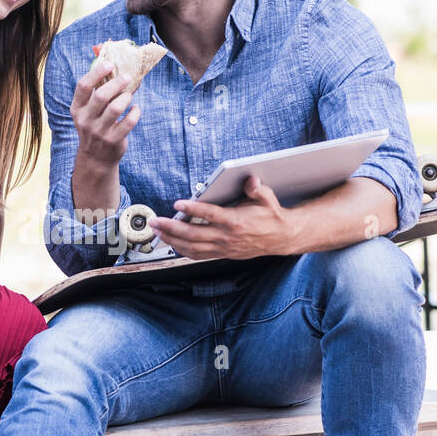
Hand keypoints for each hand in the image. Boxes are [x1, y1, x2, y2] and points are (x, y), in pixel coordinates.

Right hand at [70, 59, 139, 167]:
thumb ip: (98, 90)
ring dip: (127, 97)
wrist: (96, 157)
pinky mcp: (113, 140)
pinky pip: (129, 121)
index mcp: (77, 109)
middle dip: (117, 83)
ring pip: (116, 108)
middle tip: (127, 77)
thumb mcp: (89, 111)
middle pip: (101, 96)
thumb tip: (118, 67)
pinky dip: (135, 112)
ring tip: (129, 96)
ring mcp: (99, 132)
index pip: (83, 86)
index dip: (97, 72)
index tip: (110, 64)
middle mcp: (85, 120)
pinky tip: (135, 109)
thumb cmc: (95, 126)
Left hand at [150, 175, 294, 259]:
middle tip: (155, 220)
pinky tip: (171, 243)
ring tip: (157, 231)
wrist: (281, 238)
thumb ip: (257, 189)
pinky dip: (182, 250)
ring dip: (172, 239)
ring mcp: (223, 248)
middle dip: (171, 227)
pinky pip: (198, 255)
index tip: (178, 203)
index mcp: (236, 221)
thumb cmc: (271, 216)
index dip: (192, 209)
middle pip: (193, 234)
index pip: (210, 214)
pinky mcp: (222, 254)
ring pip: (192, 247)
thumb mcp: (267, 198)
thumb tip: (250, 180)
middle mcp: (227, 237)